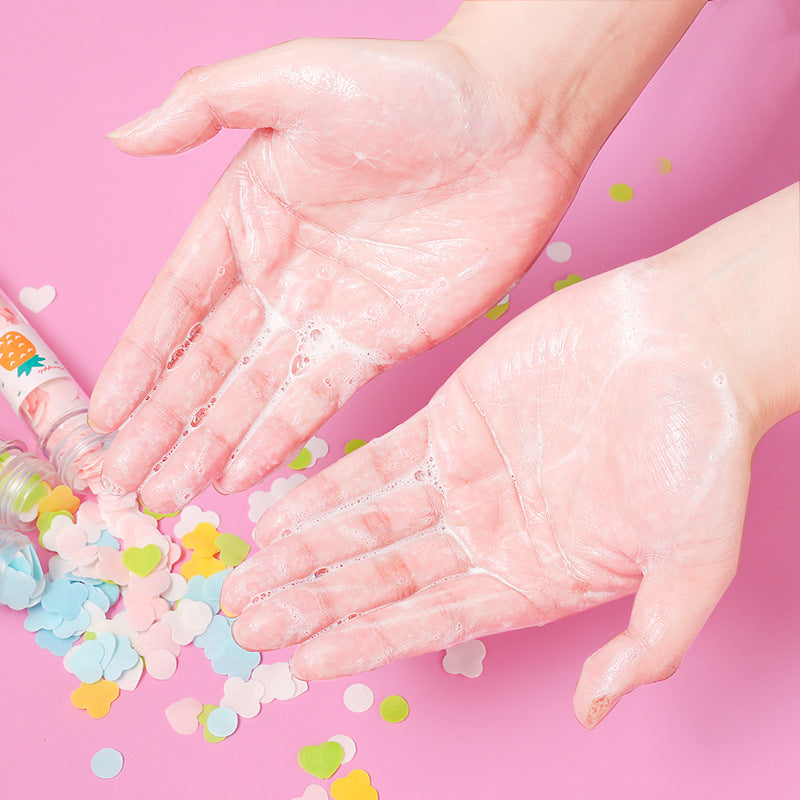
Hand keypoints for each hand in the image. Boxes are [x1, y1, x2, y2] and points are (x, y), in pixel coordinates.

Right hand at [88, 36, 581, 509]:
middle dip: (164, 422)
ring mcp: (330, 312)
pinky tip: (241, 471)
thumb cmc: (412, 88)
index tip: (105, 416)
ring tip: (169, 493)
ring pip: (255, 391)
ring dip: (210, 442)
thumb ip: (206, 104)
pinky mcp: (383, 340)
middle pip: (206, 363)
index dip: (139, 362)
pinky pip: (320, 396)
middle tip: (126, 480)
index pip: (176, 304)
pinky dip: (280, 435)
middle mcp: (280, 273)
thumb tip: (124, 137)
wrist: (514, 125)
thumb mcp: (298, 77)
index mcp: (247, 217)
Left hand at [221, 257, 755, 727]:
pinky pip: (376, 459)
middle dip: (313, 600)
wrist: (692, 339)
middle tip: (244, 622)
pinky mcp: (450, 418)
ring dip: (307, 549)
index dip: (364, 641)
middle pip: (383, 577)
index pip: (430, 620)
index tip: (301, 660)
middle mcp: (487, 532)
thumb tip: (596, 712)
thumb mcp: (694, 558)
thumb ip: (649, 640)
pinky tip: (284, 509)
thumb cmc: (704, 448)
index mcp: (533, 575)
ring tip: (247, 574)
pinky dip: (329, 485)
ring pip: (368, 521)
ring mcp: (463, 475)